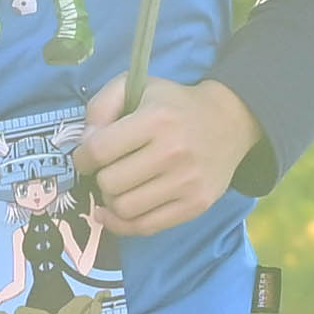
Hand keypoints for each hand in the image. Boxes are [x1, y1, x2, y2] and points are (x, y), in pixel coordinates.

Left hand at [80, 72, 262, 230]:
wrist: (230, 120)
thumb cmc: (175, 104)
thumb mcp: (137, 86)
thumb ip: (101, 106)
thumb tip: (85, 144)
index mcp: (156, 119)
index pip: (99, 150)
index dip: (82, 157)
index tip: (86, 158)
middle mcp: (173, 152)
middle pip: (110, 182)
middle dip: (100, 177)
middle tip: (108, 170)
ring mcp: (187, 183)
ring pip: (125, 208)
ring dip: (111, 200)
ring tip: (118, 187)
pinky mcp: (196, 205)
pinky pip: (146, 227)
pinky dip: (122, 224)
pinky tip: (113, 213)